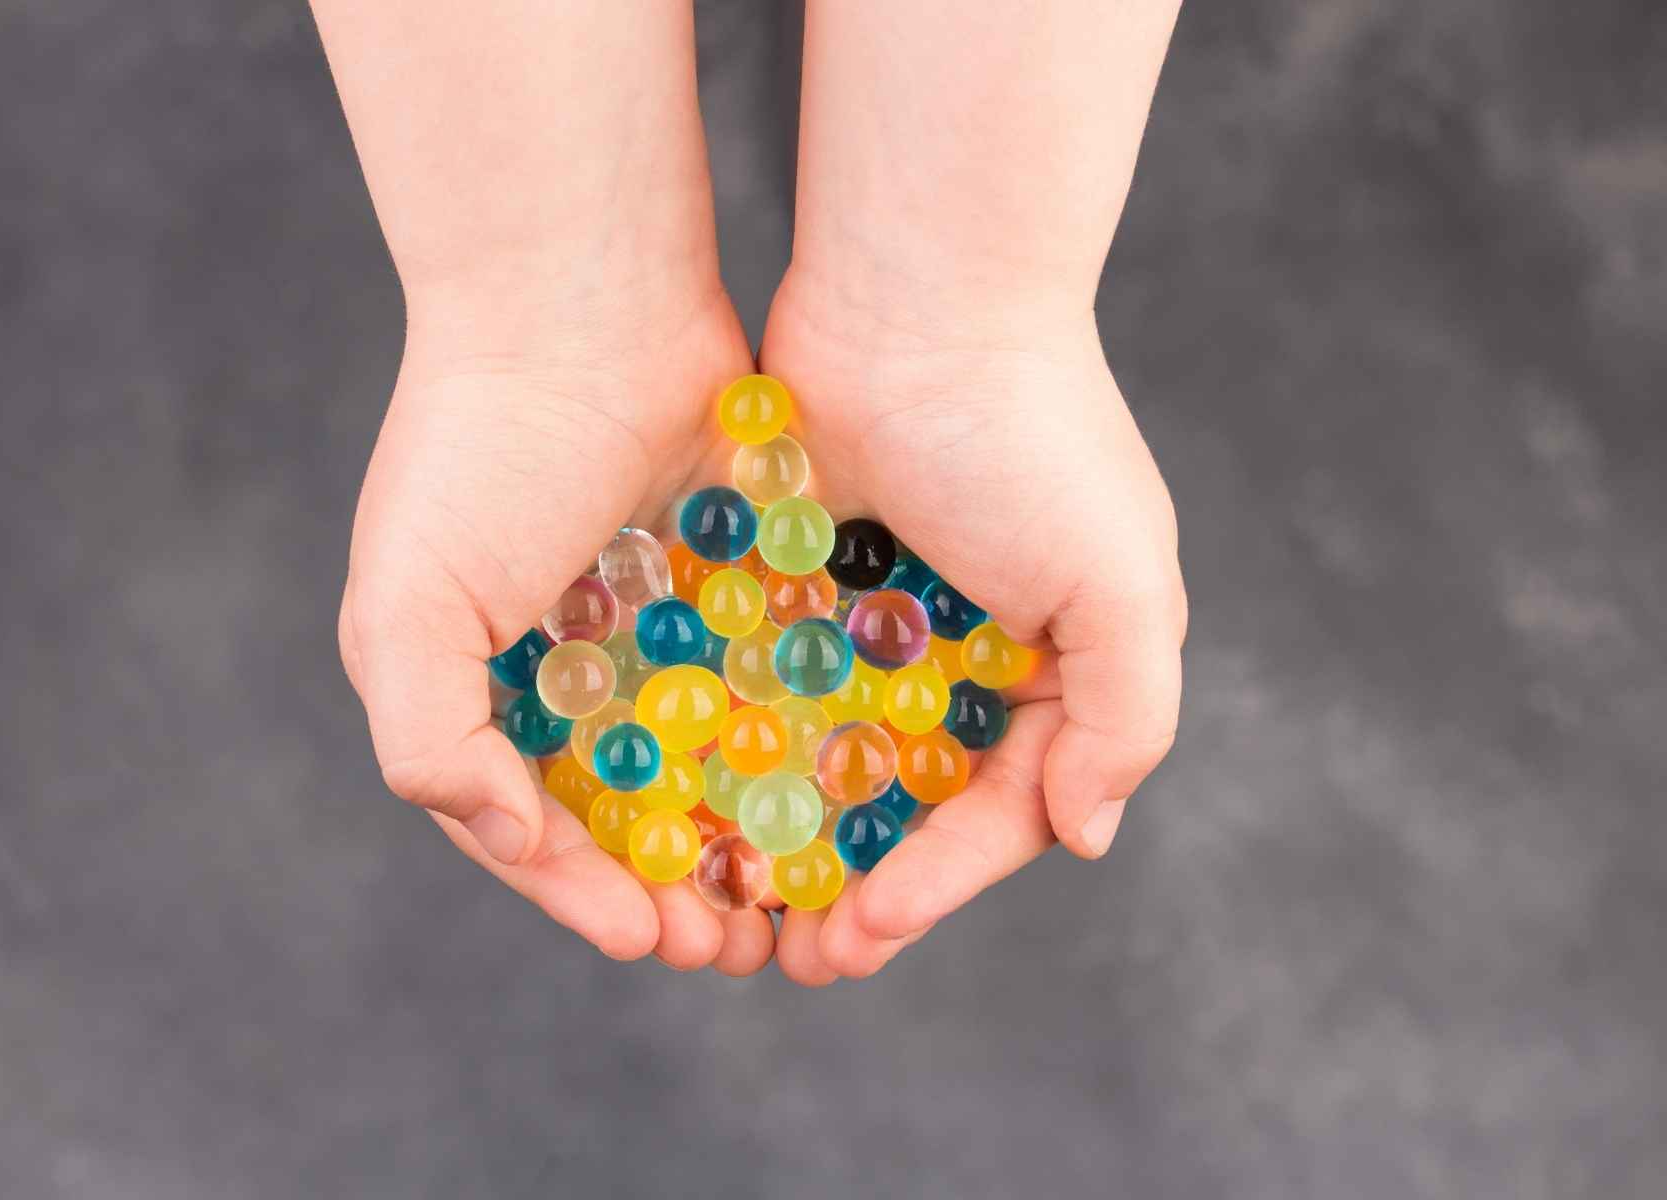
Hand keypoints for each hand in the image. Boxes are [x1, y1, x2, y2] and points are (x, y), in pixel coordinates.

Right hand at [338, 287, 776, 973]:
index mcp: (479, 690)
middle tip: (737, 945)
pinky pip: (761, 682)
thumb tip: (513, 840)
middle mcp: (567, 669)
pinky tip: (834, 795)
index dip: (583, 895)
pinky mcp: (729, 582)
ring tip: (794, 897)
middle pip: (627, 814)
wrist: (578, 299)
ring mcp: (653, 626)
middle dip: (678, 888)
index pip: (530, 828)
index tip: (649, 939)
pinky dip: (787, 742)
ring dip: (744, 838)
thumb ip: (428, 739)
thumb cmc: (476, 453)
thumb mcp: (408, 605)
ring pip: (706, 764)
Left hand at [759, 276, 1185, 984]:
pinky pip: (764, 685)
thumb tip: (1086, 840)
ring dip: (788, 843)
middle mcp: (959, 653)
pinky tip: (694, 810)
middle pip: (905, 806)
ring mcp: (868, 619)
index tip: (867, 933)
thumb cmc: (1032, 439)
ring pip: (825, 762)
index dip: (937, 884)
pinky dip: (738, 751)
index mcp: (1048, 667)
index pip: (998, 811)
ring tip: (738, 913)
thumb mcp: (1123, 583)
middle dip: (857, 888)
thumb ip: (1125, 719)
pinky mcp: (790, 578)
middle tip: (798, 958)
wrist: (918, 291)